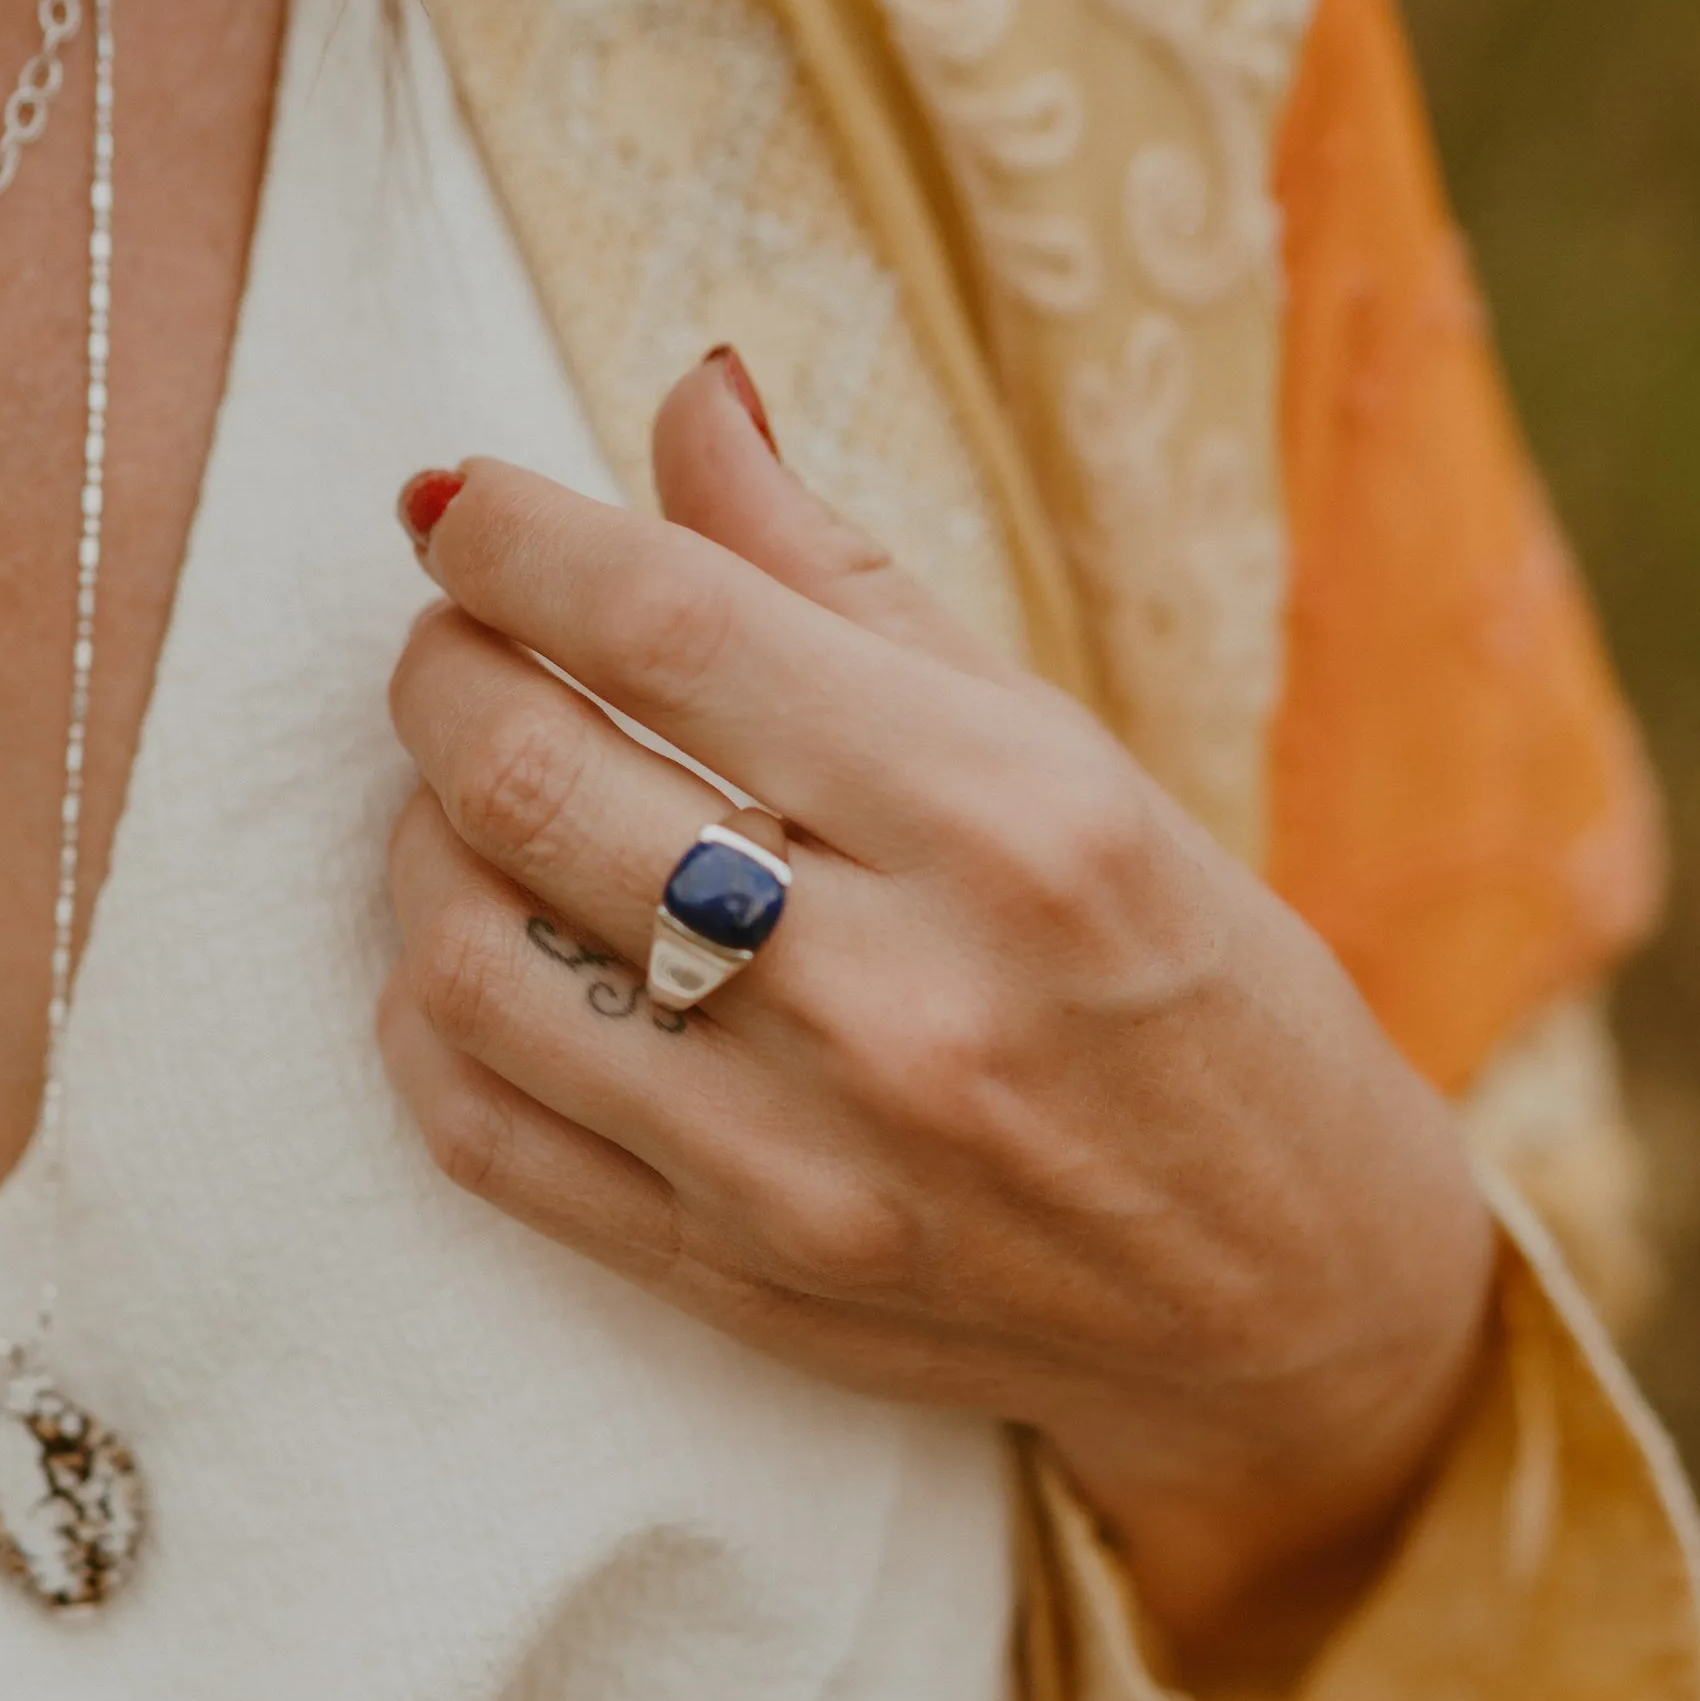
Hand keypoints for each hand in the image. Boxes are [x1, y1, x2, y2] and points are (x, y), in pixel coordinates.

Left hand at [380, 355, 1496, 1662]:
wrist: (1283, 1302)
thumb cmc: (1196, 996)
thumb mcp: (1073, 759)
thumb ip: (851, 583)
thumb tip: (688, 399)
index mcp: (1011, 822)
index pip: (673, 625)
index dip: (517, 538)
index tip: (465, 509)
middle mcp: (898, 997)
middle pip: (532, 779)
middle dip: (444, 667)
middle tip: (459, 636)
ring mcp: (801, 1163)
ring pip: (468, 957)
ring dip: (416, 836)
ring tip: (463, 791)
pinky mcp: (734, 1278)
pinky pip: (480, 1133)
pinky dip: (428, 1017)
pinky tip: (474, 950)